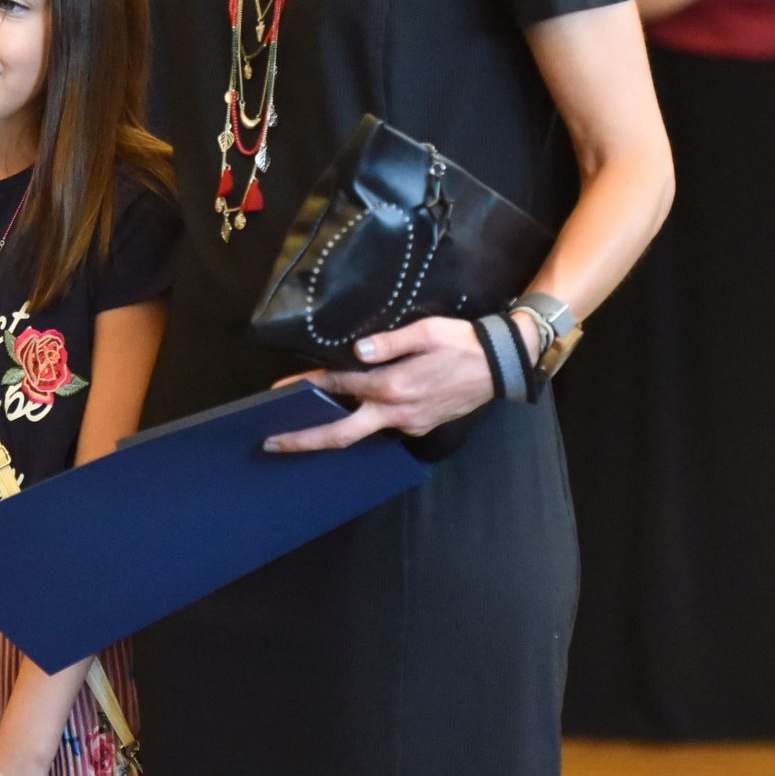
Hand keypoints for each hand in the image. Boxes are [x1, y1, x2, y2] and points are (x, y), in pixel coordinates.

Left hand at [268, 315, 493, 450]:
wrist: (501, 365)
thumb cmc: (462, 342)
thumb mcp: (426, 331)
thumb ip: (390, 342)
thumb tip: (358, 350)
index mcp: (392, 386)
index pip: (338, 386)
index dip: (306, 386)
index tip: (279, 390)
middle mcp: (396, 411)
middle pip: (341, 434)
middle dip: (304, 441)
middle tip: (272, 444)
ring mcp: (408, 423)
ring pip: (362, 431)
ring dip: (332, 429)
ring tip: (304, 425)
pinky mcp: (420, 425)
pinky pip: (384, 425)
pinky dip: (362, 420)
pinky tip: (352, 411)